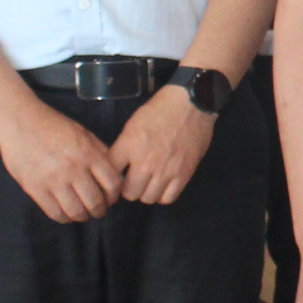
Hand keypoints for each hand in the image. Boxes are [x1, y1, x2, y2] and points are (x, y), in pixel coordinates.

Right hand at [0, 103, 123, 222]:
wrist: (20, 122)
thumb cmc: (53, 125)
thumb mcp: (83, 133)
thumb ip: (100, 153)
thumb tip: (114, 175)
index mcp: (89, 154)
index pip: (112, 184)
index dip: (114, 196)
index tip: (110, 198)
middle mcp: (73, 169)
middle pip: (95, 202)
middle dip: (100, 210)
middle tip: (97, 210)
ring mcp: (53, 180)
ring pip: (76, 211)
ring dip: (82, 216)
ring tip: (81, 213)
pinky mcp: (35, 188)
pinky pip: (55, 213)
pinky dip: (64, 218)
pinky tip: (65, 213)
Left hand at [109, 83, 215, 204]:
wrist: (191, 104)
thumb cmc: (159, 110)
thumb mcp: (132, 125)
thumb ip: (124, 148)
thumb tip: (119, 168)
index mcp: (129, 146)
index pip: (111, 174)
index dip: (111, 177)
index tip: (117, 176)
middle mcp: (145, 162)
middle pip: (129, 193)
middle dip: (129, 189)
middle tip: (134, 180)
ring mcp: (165, 171)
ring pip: (148, 198)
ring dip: (146, 192)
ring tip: (150, 183)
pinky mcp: (183, 175)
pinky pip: (168, 198)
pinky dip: (163, 194)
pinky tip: (164, 184)